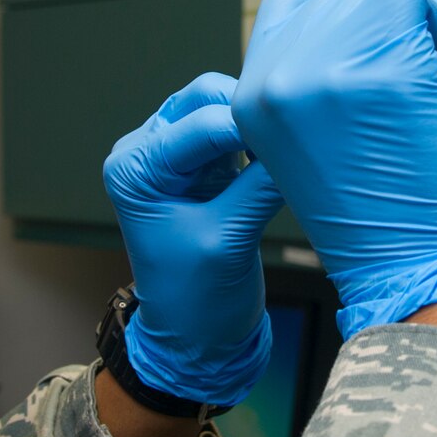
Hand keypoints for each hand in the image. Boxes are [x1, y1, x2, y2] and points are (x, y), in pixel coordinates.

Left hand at [103, 73, 284, 406]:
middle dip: (247, 111)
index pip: (198, 122)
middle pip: (204, 98)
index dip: (247, 124)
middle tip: (291, 133)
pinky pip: (234, 134)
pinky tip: (284, 159)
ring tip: (290, 147)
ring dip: (255, 124)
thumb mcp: (229, 239)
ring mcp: (176, 158)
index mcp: (135, 167)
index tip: (294, 131)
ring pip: (221, 109)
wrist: (195, 339)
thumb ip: (260, 184)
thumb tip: (300, 141)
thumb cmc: (196, 299)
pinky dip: (259, 140)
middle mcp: (147, 153)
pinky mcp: (203, 169)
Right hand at [232, 0, 436, 336]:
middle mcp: (279, 75)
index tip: (369, 58)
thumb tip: (344, 22)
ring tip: (435, 59)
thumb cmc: (382, 223)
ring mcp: (332, 63)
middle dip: (377, 18)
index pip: (286, 17)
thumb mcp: (309, 153)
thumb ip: (305, 89)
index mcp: (250, 101)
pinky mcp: (389, 55)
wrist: (422, 268)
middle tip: (419, 64)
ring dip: (408, 11)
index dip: (337, 28)